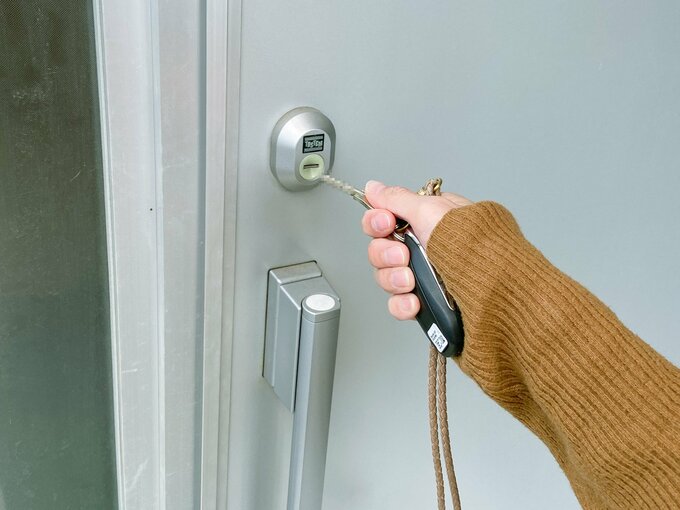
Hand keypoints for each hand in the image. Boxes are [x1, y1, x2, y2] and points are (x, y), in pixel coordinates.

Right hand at [361, 180, 472, 319]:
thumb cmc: (474, 247)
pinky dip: (403, 304)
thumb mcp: (432, 211)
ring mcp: (425, 277)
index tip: (387, 223)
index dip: (378, 222)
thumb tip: (373, 187)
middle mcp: (424, 246)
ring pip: (386, 278)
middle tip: (405, 255)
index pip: (384, 219)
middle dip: (387, 254)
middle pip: (380, 249)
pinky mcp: (427, 304)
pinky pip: (398, 305)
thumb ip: (397, 199)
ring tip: (412, 281)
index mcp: (426, 220)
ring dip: (394, 279)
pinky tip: (415, 302)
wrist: (495, 289)